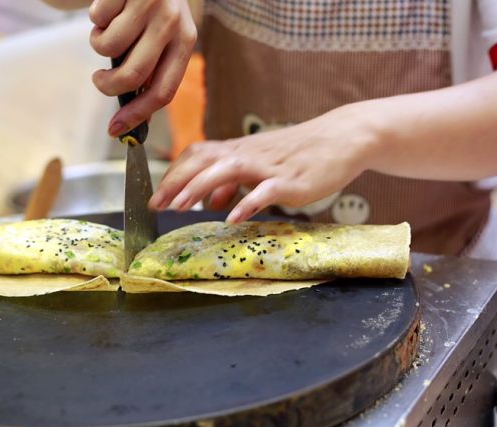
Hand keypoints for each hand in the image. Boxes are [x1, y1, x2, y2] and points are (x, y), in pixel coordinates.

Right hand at [89, 0, 196, 135]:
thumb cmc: (153, 10)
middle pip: (132, 74)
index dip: (137, 114)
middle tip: (99, 80)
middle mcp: (172, 23)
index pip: (163, 90)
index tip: (115, 128)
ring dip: (98, 43)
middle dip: (107, 85)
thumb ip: (151, 71)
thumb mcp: (163, 37)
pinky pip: (97, 18)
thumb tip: (133, 119)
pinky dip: (95, 18)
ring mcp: (149, 3)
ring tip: (107, 30)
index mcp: (185, 42)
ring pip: (108, 45)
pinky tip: (109, 7)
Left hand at [149, 105, 378, 222]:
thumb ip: (233, 184)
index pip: (196, 154)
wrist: (341, 137)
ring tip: (180, 206)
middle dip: (176, 181)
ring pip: (227, 169)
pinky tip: (234, 218)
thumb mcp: (260, 167)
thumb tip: (210, 203)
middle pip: (203, 159)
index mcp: (238, 150)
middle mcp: (248, 154)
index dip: (173, 173)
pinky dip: (248, 203)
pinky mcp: (291, 180)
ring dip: (200, 186)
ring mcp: (268, 166)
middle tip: (156, 203)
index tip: (155, 195)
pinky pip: (265, 190)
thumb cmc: (298, 153)